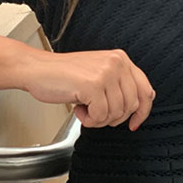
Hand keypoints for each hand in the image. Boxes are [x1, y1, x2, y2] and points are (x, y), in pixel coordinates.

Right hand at [21, 48, 155, 130]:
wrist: (36, 69)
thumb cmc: (64, 74)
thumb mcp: (99, 73)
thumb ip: (120, 84)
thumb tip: (141, 103)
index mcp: (121, 59)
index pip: (145, 89)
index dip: (143, 111)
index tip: (134, 123)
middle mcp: (117, 63)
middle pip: (131, 105)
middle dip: (114, 118)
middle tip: (96, 114)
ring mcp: (105, 73)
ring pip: (116, 113)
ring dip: (99, 119)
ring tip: (85, 110)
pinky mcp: (92, 85)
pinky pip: (100, 116)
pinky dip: (89, 120)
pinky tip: (78, 110)